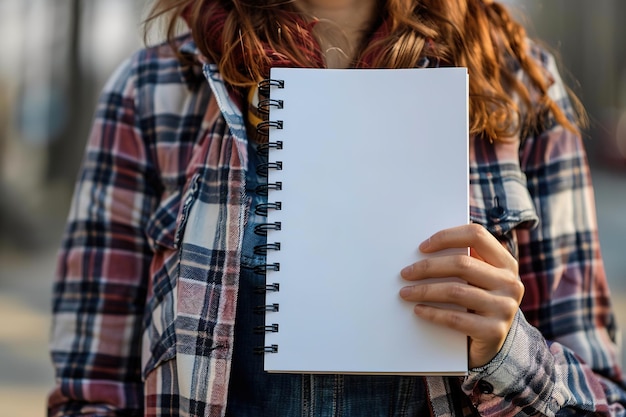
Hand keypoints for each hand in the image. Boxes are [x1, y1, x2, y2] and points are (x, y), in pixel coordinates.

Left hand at [399, 224, 522, 368]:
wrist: (492, 342)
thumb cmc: (477, 303)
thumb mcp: (478, 279)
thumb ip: (463, 261)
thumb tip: (423, 249)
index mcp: (505, 262)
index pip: (477, 235)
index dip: (447, 237)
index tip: (422, 247)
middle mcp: (509, 282)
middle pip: (463, 264)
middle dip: (428, 267)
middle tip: (405, 273)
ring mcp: (505, 307)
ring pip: (456, 291)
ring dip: (425, 290)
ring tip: (405, 292)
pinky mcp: (494, 331)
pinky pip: (455, 318)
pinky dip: (432, 313)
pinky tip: (418, 310)